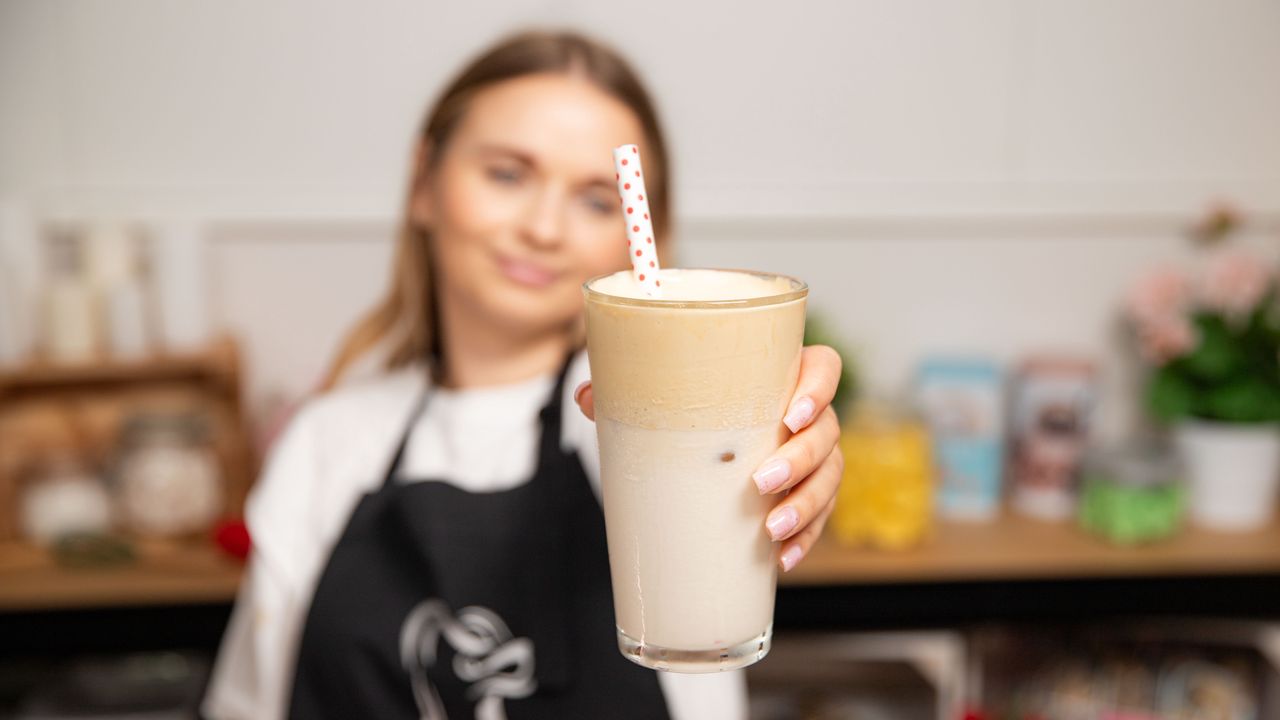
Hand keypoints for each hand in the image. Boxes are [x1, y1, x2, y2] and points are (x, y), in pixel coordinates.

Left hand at [575, 345, 843, 572]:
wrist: (700, 439)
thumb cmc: (691, 403)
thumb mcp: (662, 393)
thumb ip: (629, 389)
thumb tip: (589, 396)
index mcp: (782, 375)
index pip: (823, 368)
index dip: (817, 388)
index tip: (791, 414)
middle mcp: (807, 415)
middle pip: (827, 431)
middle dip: (801, 460)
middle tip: (761, 481)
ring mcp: (812, 457)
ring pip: (830, 478)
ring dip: (806, 506)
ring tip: (770, 529)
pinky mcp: (808, 496)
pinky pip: (820, 518)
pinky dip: (804, 540)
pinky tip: (782, 559)